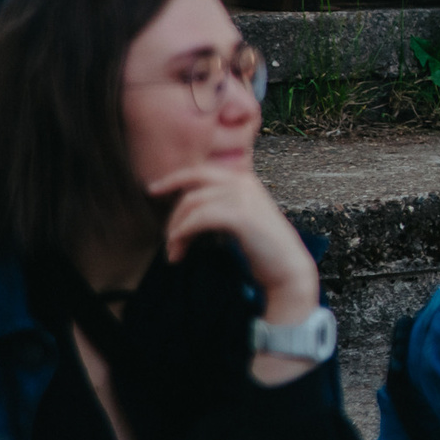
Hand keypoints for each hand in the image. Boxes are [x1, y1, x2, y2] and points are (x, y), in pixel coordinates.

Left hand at [146, 162, 320, 320]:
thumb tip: (185, 208)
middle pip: (192, 187)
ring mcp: (243, 197)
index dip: (173, 179)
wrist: (287, 267)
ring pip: (192, 204)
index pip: (200, 172)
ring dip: (176, 230)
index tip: (152, 190)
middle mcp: (244, 183)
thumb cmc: (263, 248)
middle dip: (174, 213)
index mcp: (244, 180)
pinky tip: (181, 248)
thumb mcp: (240, 219)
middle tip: (167, 240)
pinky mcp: (241, 215)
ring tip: (175, 253)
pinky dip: (184, 233)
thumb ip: (220, 206)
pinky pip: (199, 218)